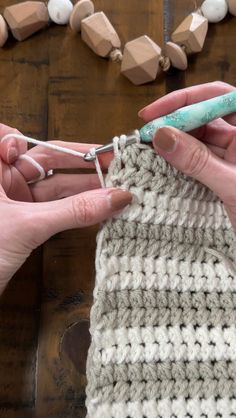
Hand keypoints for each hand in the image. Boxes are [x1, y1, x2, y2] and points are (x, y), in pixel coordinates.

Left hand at [0, 125, 131, 294]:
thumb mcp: (27, 226)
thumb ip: (73, 211)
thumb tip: (117, 197)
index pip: (19, 138)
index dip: (53, 143)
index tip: (88, 149)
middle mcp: (4, 180)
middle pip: (48, 163)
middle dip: (83, 164)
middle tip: (118, 164)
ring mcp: (16, 202)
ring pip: (56, 188)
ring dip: (86, 189)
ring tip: (119, 187)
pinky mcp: (26, 222)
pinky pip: (57, 210)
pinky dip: (77, 209)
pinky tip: (101, 207)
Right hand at [139, 81, 235, 229]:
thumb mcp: (230, 185)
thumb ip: (197, 161)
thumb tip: (160, 136)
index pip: (218, 97)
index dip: (185, 100)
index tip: (153, 113)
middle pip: (205, 116)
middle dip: (175, 121)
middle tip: (145, 133)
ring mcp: (233, 154)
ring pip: (199, 138)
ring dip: (174, 141)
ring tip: (149, 148)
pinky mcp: (223, 172)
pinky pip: (198, 159)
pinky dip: (180, 160)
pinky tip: (162, 163)